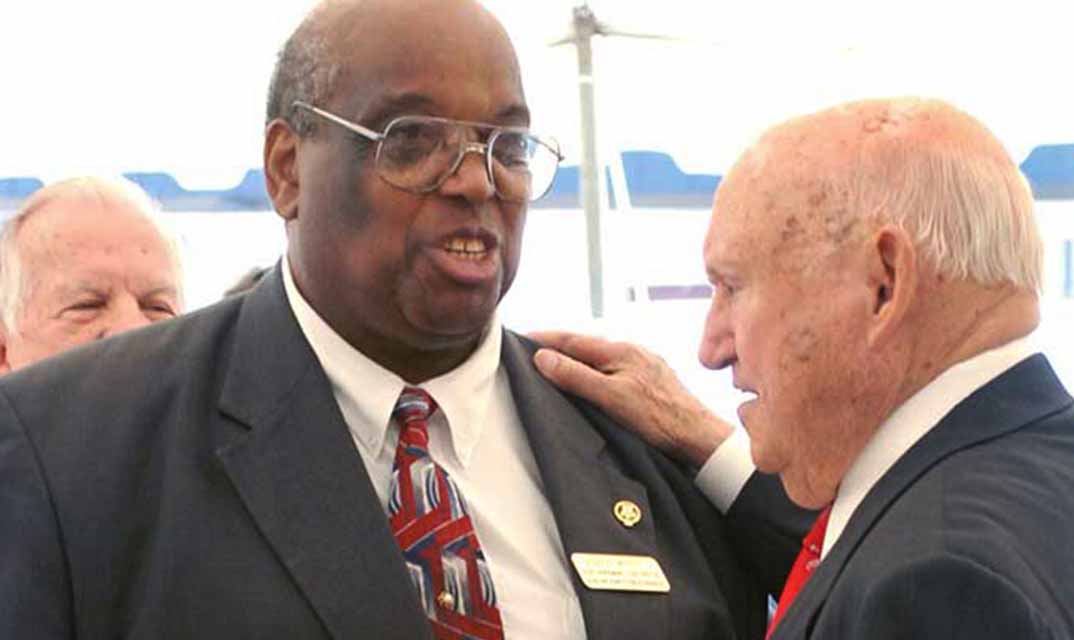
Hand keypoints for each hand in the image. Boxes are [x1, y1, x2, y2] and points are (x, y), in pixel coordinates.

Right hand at [530, 331, 734, 467]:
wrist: (699, 436)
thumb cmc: (658, 419)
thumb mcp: (610, 397)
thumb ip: (576, 376)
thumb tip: (543, 357)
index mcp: (620, 350)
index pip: (572, 339)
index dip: (544, 339)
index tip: (521, 337)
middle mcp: (633, 351)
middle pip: (586, 346)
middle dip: (559, 347)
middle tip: (532, 350)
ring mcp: (644, 365)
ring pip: (601, 357)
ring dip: (578, 359)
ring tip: (556, 365)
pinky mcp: (652, 380)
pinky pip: (615, 369)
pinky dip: (596, 371)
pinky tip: (594, 382)